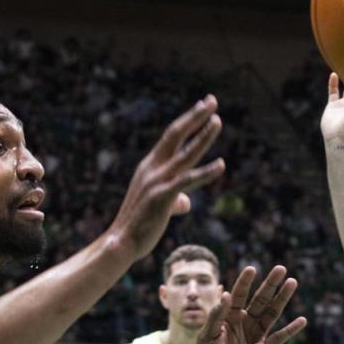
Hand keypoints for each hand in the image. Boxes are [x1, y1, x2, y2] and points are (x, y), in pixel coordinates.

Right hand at [110, 95, 225, 256]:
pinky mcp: (162, 198)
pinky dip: (205, 172)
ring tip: (218, 121)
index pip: (171, 136)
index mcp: (150, 167)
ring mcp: (156, 181)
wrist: (121, 244)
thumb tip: (186, 203)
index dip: (189, 120)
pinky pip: (187, 181)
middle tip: (212, 100)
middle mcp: (152, 168)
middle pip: (176, 134)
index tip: (204, 105)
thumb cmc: (140, 226)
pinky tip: (221, 165)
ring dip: (202, 136)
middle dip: (195, 116)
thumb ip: (175, 200)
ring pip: (185, 153)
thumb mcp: (159, 206)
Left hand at [188, 266, 307, 343]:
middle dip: (270, 284)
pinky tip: (302, 320)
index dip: (245, 282)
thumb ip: (217, 316)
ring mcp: (254, 336)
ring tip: (292, 283)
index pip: (238, 295)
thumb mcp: (207, 336)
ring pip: (271, 313)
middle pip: (260, 300)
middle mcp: (243, 322)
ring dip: (282, 299)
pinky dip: (290, 330)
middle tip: (281, 268)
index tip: (252, 269)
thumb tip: (225, 293)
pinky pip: (278, 338)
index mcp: (228, 317)